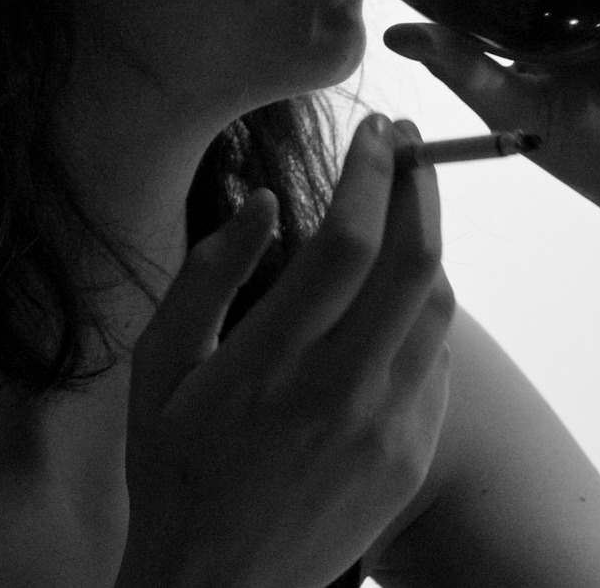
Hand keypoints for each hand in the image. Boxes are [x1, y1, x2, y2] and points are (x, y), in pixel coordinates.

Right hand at [119, 115, 453, 587]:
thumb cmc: (174, 470)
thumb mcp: (160, 368)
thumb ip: (207, 275)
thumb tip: (262, 200)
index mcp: (270, 364)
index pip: (346, 242)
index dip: (369, 172)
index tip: (374, 129)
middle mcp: (341, 392)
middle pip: (415, 261)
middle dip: (421, 184)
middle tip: (410, 142)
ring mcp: (388, 428)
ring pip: (438, 306)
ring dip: (430, 242)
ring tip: (406, 204)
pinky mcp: (413, 455)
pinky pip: (438, 359)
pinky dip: (426, 310)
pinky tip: (399, 292)